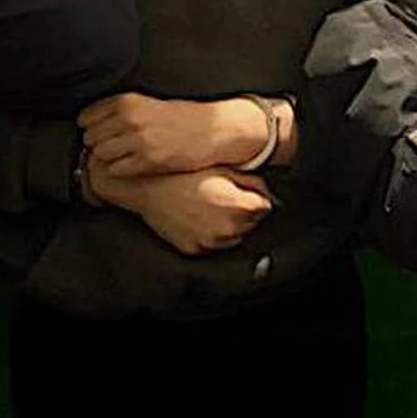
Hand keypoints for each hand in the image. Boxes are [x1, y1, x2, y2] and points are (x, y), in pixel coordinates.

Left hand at [80, 93, 270, 177]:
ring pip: (101, 154)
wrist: (212, 130)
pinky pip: (117, 169)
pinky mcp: (149, 160)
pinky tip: (130, 166)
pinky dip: (119, 170)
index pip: (87, 116)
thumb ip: (120, 110)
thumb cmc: (180, 118)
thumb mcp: (147, 104)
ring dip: (106, 158)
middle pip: (90, 137)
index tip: (96, 131)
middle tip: (110, 147)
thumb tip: (90, 123)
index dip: (89, 126)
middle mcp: (130, 119)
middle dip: (96, 144)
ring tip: (119, 157)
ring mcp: (138, 140)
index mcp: (128, 101)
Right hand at [88, 167, 274, 255]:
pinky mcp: (194, 250)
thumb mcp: (222, 167)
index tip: (248, 190)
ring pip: (234, 236)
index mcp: (238, 207)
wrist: (146, 185)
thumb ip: (253, 182)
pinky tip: (199, 214)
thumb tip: (271, 195)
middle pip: (251, 223)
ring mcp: (209, 243)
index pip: (266, 207)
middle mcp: (227, 230)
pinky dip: (211, 233)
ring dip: (229, 223)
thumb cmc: (181, 171)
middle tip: (225, 192)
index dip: (257, 196)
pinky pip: (212, 244)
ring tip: (209, 203)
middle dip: (244, 210)